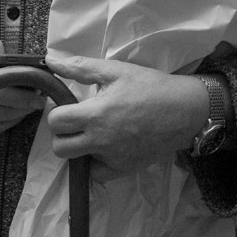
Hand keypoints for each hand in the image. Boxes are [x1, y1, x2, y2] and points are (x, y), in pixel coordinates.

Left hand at [44, 54, 208, 181]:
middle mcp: (101, 141)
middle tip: (76, 122)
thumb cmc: (150, 86)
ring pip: (77, 162)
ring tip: (91, 134)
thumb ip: (80, 67)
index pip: (55, 121)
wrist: (185, 110)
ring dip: (78, 149)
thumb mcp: (115, 70)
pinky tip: (105, 147)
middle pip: (60, 148)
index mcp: (95, 114)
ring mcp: (112, 159)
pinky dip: (97, 162)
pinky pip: (98, 174)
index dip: (57, 111)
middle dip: (62, 134)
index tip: (67, 106)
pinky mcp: (124, 169)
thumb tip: (50, 62)